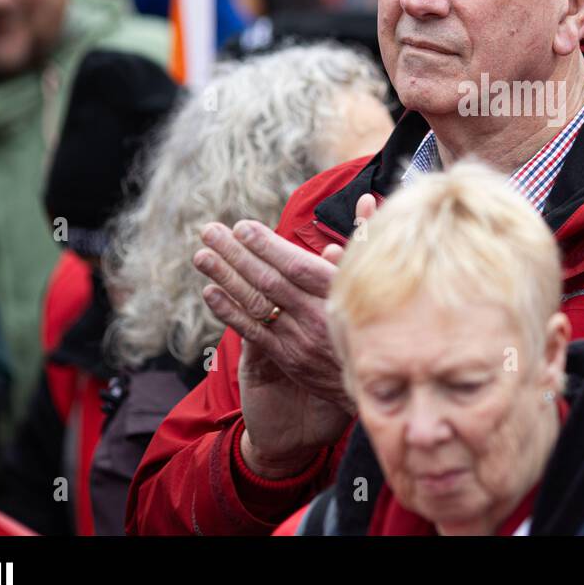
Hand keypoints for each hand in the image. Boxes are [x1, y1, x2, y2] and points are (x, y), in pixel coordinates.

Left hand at [192, 195, 377, 476]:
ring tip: (202, 256)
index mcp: (341, 293)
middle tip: (209, 231)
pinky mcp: (290, 360)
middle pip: (269, 281)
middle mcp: (318, 316)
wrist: (381, 383)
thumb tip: (363, 201)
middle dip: (236, 254)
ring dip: (225, 278)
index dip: (267, 245)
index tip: (241, 226)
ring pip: (257, 304)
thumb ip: (367, 239)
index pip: (296, 266)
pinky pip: (254, 332)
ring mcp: (301, 340)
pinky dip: (230, 312)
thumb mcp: (380, 278)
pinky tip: (211, 292)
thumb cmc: (382, 319)